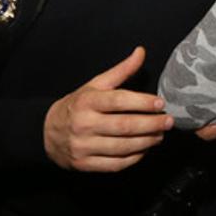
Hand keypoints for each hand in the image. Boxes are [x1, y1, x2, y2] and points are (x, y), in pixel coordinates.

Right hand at [43, 47, 172, 171]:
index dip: (142, 102)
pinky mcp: (85, 164)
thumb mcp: (95, 85)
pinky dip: (134, 158)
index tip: (160, 103)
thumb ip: (121, 71)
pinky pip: (115, 164)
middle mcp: (84, 124)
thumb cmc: (77, 105)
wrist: (47, 132)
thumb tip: (141, 51)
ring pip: (122, 147)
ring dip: (147, 142)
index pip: (119, 101)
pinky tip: (144, 149)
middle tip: (168, 121)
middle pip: (124, 126)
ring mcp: (83, 146)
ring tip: (160, 135)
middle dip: (151, 124)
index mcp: (87, 102)